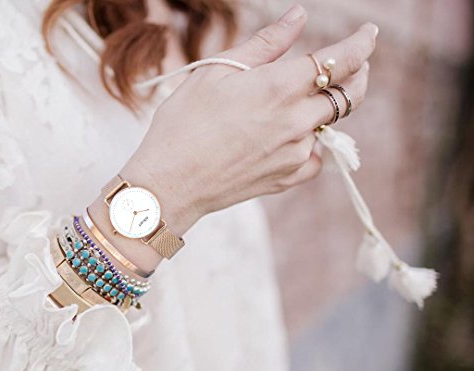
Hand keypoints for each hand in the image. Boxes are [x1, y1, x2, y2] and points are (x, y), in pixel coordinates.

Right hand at [122, 4, 376, 235]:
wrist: (171, 183)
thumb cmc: (184, 122)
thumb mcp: (217, 71)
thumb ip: (266, 44)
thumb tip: (299, 16)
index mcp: (279, 87)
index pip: (339, 60)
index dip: (361, 44)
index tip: (369, 35)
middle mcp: (296, 121)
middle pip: (349, 95)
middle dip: (358, 75)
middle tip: (355, 66)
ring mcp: (294, 154)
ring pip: (328, 127)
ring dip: (323, 111)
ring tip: (298, 105)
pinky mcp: (287, 178)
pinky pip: (314, 159)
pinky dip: (310, 146)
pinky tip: (289, 140)